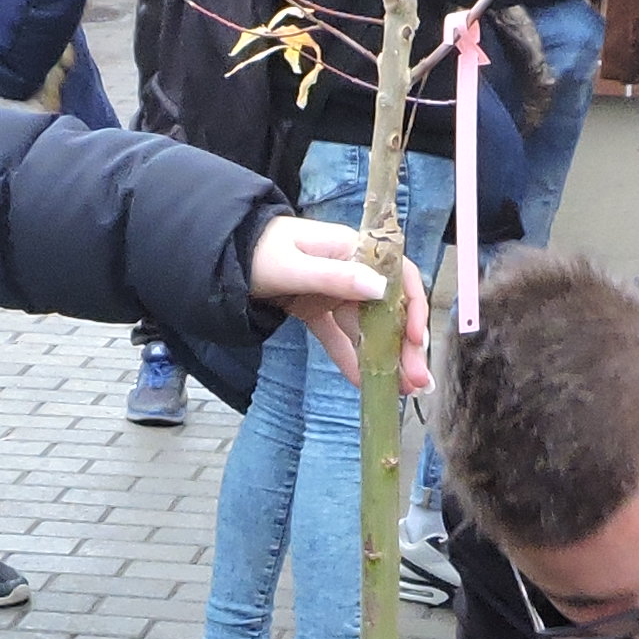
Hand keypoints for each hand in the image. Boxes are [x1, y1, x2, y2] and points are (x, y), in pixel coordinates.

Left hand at [249, 213, 429, 396]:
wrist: (222, 256)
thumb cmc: (257, 252)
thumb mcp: (295, 266)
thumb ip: (337, 278)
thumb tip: (382, 290)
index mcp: (353, 249)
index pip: (400, 276)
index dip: (413, 307)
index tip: (416, 340)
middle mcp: (351, 270)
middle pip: (388, 308)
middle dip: (405, 345)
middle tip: (417, 379)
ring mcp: (335, 292)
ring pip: (368, 327)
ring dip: (385, 357)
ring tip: (401, 389)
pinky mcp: (318, 309)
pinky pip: (339, 336)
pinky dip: (350, 358)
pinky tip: (363, 383)